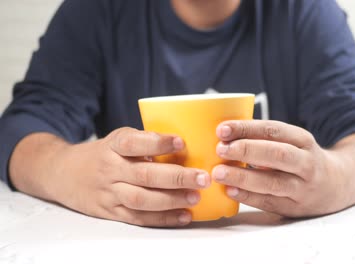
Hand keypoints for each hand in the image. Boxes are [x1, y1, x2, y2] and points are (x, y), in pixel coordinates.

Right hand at [12, 127, 210, 226]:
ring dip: (172, 200)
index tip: (180, 142)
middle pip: (144, 175)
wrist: (62, 173)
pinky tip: (183, 215)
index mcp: (112, 146)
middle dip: (177, 177)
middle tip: (203, 177)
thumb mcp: (117, 140)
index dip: (157, 143)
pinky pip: (138, 217)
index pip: (133, 142)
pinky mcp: (110, 212)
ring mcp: (109, 193)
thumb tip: (187, 147)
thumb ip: (144, 143)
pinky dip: (163, 218)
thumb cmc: (102, 154)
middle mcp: (110, 169)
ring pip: (142, 199)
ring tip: (195, 197)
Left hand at [212, 120, 345, 217]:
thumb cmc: (302, 160)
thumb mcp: (293, 143)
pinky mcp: (295, 208)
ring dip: (243, 177)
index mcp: (303, 140)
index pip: (273, 130)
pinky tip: (230, 191)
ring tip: (219, 173)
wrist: (336, 186)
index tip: (222, 129)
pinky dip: (248, 197)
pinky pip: (269, 202)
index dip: (247, 128)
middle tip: (220, 149)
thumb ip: (266, 139)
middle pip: (276, 154)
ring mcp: (303, 187)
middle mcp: (306, 162)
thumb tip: (225, 136)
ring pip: (272, 181)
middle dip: (246, 150)